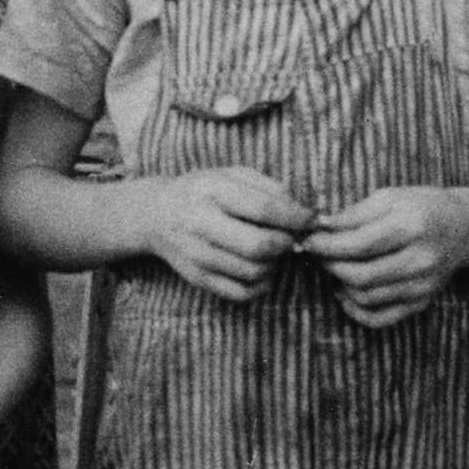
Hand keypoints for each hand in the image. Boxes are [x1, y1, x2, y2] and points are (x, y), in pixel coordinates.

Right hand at [129, 168, 314, 302]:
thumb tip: (304, 213)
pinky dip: (262, 285)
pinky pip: (242, 293)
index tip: (311, 218)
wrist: (157, 215)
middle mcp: (201, 224)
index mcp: (212, 191)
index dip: (295, 217)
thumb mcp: (232, 175)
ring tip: (272, 250)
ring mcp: (198, 255)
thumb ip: (268, 187)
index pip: (264, 209)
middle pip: (259, 246)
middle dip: (286, 243)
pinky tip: (261, 268)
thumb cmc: (203, 191)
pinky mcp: (199, 278)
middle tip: (290, 237)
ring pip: (254, 272)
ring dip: (275, 263)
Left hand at [300, 187, 468, 327]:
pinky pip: (379, 318)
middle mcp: (420, 260)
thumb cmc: (422, 206)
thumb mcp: (389, 197)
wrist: (464, 227)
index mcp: (412, 227)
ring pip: (365, 297)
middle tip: (318, 252)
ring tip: (334, 265)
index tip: (307, 239)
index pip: (358, 245)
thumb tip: (318, 227)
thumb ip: (353, 214)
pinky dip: (354, 309)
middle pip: (360, 275)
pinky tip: (345, 291)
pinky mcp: (421, 302)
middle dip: (329, 264)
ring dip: (339, 283)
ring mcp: (422, 286)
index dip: (326, 245)